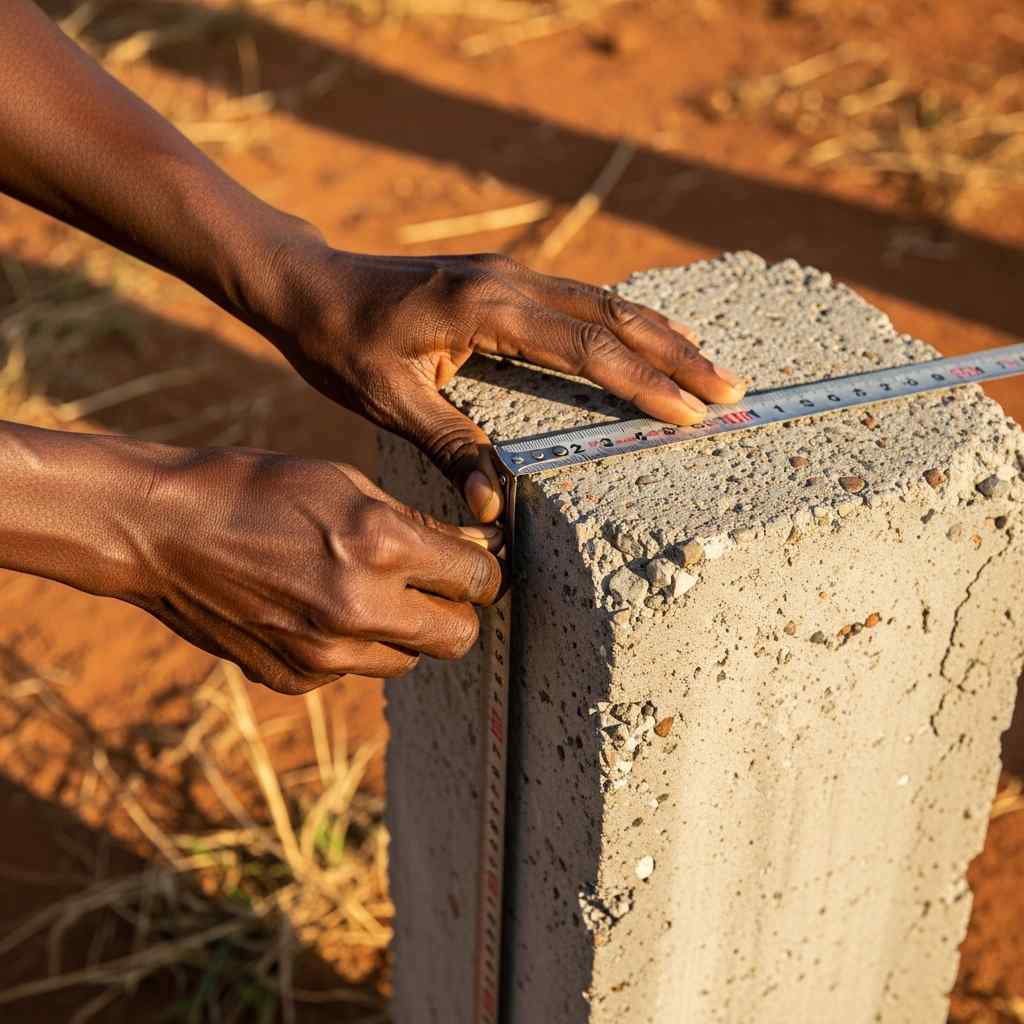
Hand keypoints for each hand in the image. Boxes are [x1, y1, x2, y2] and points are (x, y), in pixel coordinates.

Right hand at [126, 447, 502, 693]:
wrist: (159, 531)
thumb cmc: (253, 489)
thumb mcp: (345, 484)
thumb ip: (417, 525)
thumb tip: (477, 550)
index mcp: (381, 546)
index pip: (479, 580)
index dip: (487, 570)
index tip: (477, 564)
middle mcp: (361, 608)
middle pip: (458, 636)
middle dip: (458, 610)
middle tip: (437, 587)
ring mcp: (325, 653)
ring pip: (408, 659)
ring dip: (404, 631)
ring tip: (365, 590)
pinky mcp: (295, 678)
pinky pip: (353, 670)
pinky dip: (352, 645)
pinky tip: (316, 606)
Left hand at [260, 247, 746, 521]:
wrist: (309, 283)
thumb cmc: (339, 344)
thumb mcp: (388, 400)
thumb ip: (449, 445)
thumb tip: (493, 509)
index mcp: (484, 308)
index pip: (585, 349)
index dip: (643, 383)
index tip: (691, 413)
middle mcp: (508, 280)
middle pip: (614, 317)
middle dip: (677, 356)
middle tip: (733, 390)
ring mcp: (509, 273)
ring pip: (605, 301)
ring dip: (661, 335)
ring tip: (711, 365)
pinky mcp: (504, 278)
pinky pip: (582, 298)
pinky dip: (626, 323)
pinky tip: (651, 339)